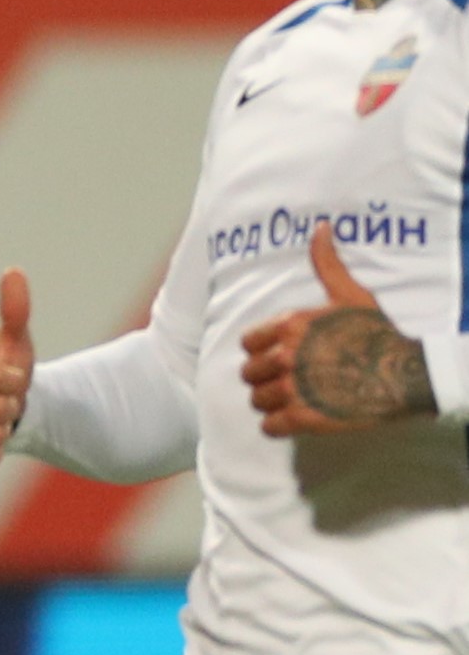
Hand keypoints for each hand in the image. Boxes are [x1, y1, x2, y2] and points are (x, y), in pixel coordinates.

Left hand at [242, 228, 444, 438]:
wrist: (406, 373)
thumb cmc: (378, 333)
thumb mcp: (351, 295)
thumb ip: (327, 264)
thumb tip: (320, 227)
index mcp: (291, 325)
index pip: (248, 343)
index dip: (265, 350)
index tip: (288, 354)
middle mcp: (286, 356)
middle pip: (249, 373)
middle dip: (268, 376)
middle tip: (296, 377)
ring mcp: (293, 389)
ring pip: (257, 400)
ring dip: (274, 401)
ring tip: (300, 396)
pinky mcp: (302, 418)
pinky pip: (269, 427)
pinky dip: (281, 425)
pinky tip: (302, 415)